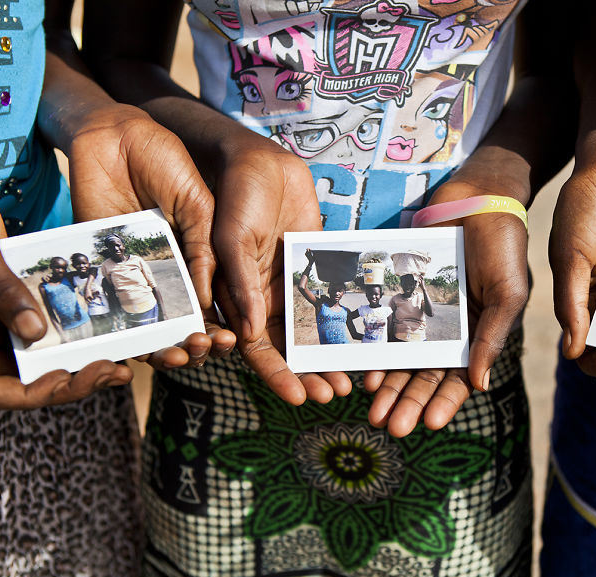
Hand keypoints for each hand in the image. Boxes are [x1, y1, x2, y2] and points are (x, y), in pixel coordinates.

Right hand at [0, 159, 131, 409]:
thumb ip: (1, 286)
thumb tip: (35, 333)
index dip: (33, 395)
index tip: (72, 376)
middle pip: (22, 383)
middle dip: (70, 383)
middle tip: (116, 370)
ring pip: (38, 362)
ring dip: (78, 365)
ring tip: (122, 358)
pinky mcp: (10, 304)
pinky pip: (43, 331)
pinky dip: (73, 336)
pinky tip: (107, 331)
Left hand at [65, 103, 234, 364]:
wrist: (115, 137)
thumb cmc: (164, 161)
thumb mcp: (199, 205)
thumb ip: (204, 250)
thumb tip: (208, 301)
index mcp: (199, 256)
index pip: (217, 302)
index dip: (228, 324)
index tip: (237, 339)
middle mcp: (170, 270)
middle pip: (188, 323)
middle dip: (202, 345)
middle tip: (211, 348)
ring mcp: (138, 272)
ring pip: (156, 325)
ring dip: (171, 347)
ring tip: (184, 353)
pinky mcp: (104, 267)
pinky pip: (118, 310)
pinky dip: (131, 334)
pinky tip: (148, 346)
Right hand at [211, 129, 350, 404]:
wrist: (259, 159)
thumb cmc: (236, 195)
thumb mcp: (233, 237)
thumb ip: (240, 283)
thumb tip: (247, 334)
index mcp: (234, 296)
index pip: (254, 349)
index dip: (275, 375)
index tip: (299, 398)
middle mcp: (261, 296)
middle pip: (284, 348)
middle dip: (307, 373)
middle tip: (334, 395)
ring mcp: (286, 282)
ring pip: (308, 329)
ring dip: (325, 353)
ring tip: (350, 379)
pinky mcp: (309, 265)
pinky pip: (326, 298)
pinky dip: (340, 318)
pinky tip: (362, 335)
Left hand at [365, 157, 529, 436]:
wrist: (477, 196)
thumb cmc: (502, 244)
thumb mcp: (508, 292)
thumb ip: (492, 336)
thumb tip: (479, 384)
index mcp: (478, 335)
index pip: (460, 378)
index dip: (444, 403)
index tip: (429, 425)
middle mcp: (449, 331)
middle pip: (425, 376)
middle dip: (409, 403)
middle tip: (389, 427)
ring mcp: (423, 313)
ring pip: (402, 359)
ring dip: (389, 386)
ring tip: (372, 410)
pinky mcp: (401, 293)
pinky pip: (386, 328)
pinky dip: (377, 351)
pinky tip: (364, 372)